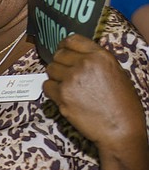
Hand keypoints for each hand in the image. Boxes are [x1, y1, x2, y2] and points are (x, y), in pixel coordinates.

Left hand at [44, 33, 145, 151]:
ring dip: (56, 77)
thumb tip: (78, 55)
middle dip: (60, 63)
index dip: (65, 46)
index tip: (63, 51)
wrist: (121, 130)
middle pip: (58, 55)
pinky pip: (46, 86)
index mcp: (100, 56)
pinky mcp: (61, 95)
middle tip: (67, 74)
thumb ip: (96, 61)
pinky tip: (64, 97)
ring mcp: (71, 79)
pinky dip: (52, 91)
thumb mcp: (116, 73)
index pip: (72, 40)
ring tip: (68, 87)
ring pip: (50, 69)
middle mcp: (84, 64)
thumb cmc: (123, 104)